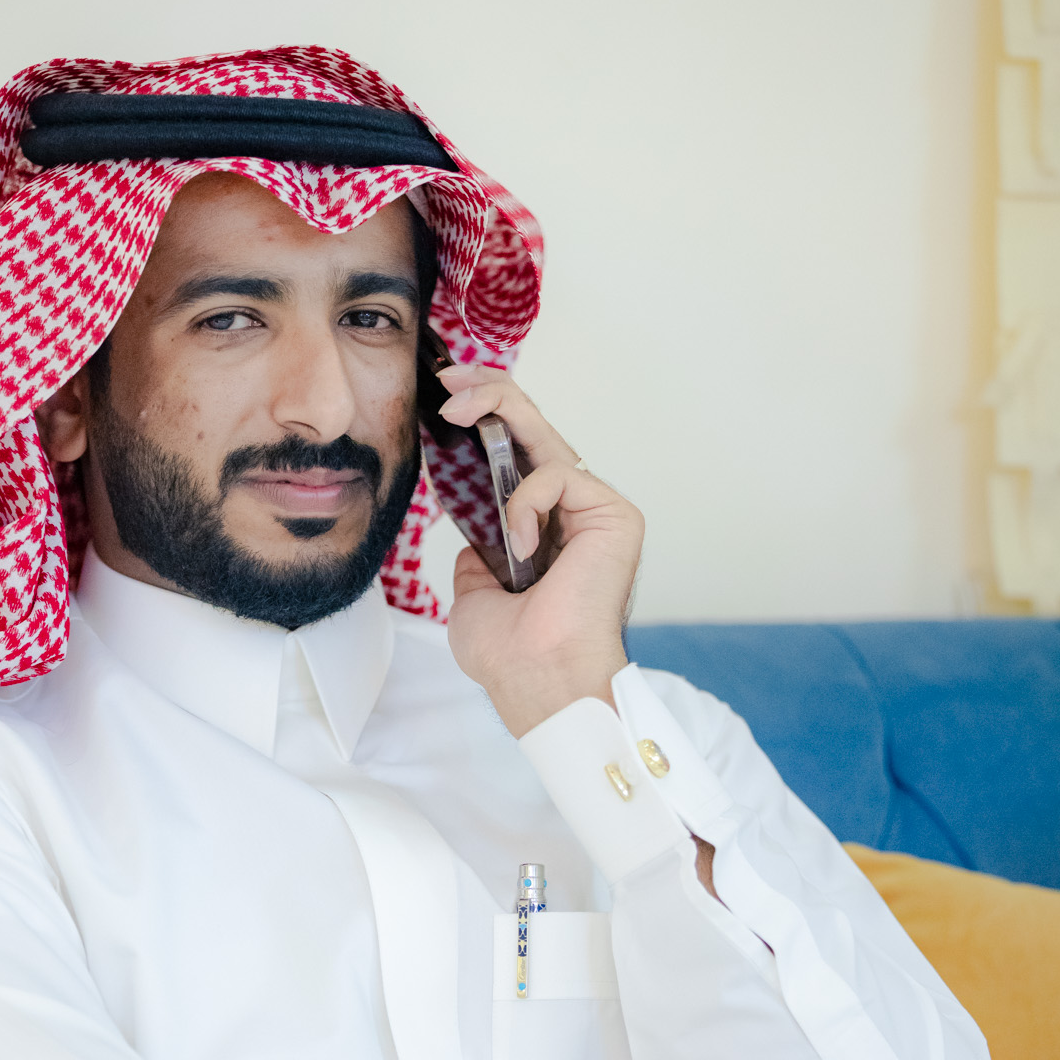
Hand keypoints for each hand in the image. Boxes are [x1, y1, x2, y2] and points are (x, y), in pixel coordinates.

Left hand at [439, 365, 642, 738]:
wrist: (538, 680)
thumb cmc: (510, 655)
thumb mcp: (474, 596)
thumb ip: (479, 559)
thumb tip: (475, 539)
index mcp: (543, 532)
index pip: (517, 459)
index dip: (485, 421)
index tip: (444, 403)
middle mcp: (571, 516)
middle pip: (535, 433)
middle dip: (489, 393)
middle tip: (449, 378)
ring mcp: (594, 512)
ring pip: (548, 437)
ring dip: (498, 409)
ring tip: (456, 410)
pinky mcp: (615, 516)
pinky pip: (560, 476)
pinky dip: (527, 503)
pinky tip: (520, 546)